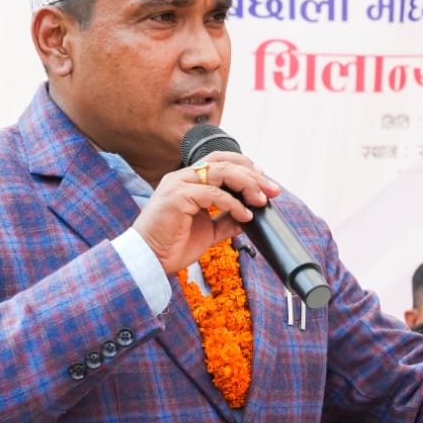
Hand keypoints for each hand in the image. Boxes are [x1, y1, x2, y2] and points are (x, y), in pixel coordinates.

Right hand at [132, 152, 280, 274]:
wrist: (149, 262)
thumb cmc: (173, 245)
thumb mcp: (209, 230)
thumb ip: (227, 219)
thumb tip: (251, 216)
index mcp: (188, 180)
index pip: (221, 160)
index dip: (246, 166)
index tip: (265, 182)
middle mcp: (182, 177)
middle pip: (225, 162)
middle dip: (253, 175)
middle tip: (272, 191)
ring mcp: (178, 184)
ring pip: (221, 172)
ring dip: (247, 184)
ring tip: (261, 201)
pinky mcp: (177, 197)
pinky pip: (213, 193)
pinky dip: (233, 204)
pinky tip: (244, 215)